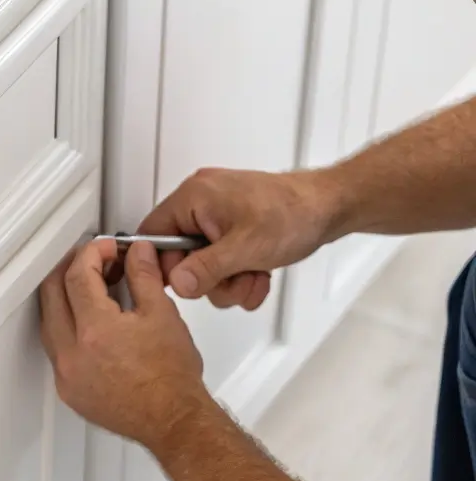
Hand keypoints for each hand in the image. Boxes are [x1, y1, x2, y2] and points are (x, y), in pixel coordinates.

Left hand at [40, 239, 206, 450]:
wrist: (174, 421)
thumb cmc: (172, 379)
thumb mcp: (162, 315)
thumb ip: (144, 277)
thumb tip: (137, 253)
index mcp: (95, 331)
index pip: (77, 276)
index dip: (91, 253)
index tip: (106, 249)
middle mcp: (72, 354)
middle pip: (52, 294)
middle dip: (70, 270)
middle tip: (93, 262)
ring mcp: (67, 375)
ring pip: (49, 322)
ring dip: (64, 300)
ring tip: (92, 290)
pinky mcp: (70, 391)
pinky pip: (56, 351)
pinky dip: (66, 329)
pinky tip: (88, 324)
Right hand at [138, 167, 332, 308]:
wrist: (328, 207)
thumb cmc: (293, 212)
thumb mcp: (245, 247)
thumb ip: (206, 269)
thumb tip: (178, 283)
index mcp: (194, 197)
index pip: (153, 236)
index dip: (167, 266)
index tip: (188, 283)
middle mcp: (201, 203)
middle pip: (180, 258)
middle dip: (210, 280)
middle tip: (235, 278)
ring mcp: (218, 218)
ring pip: (203, 267)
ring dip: (230, 282)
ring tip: (253, 274)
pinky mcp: (233, 230)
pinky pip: (221, 263)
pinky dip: (239, 275)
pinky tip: (258, 272)